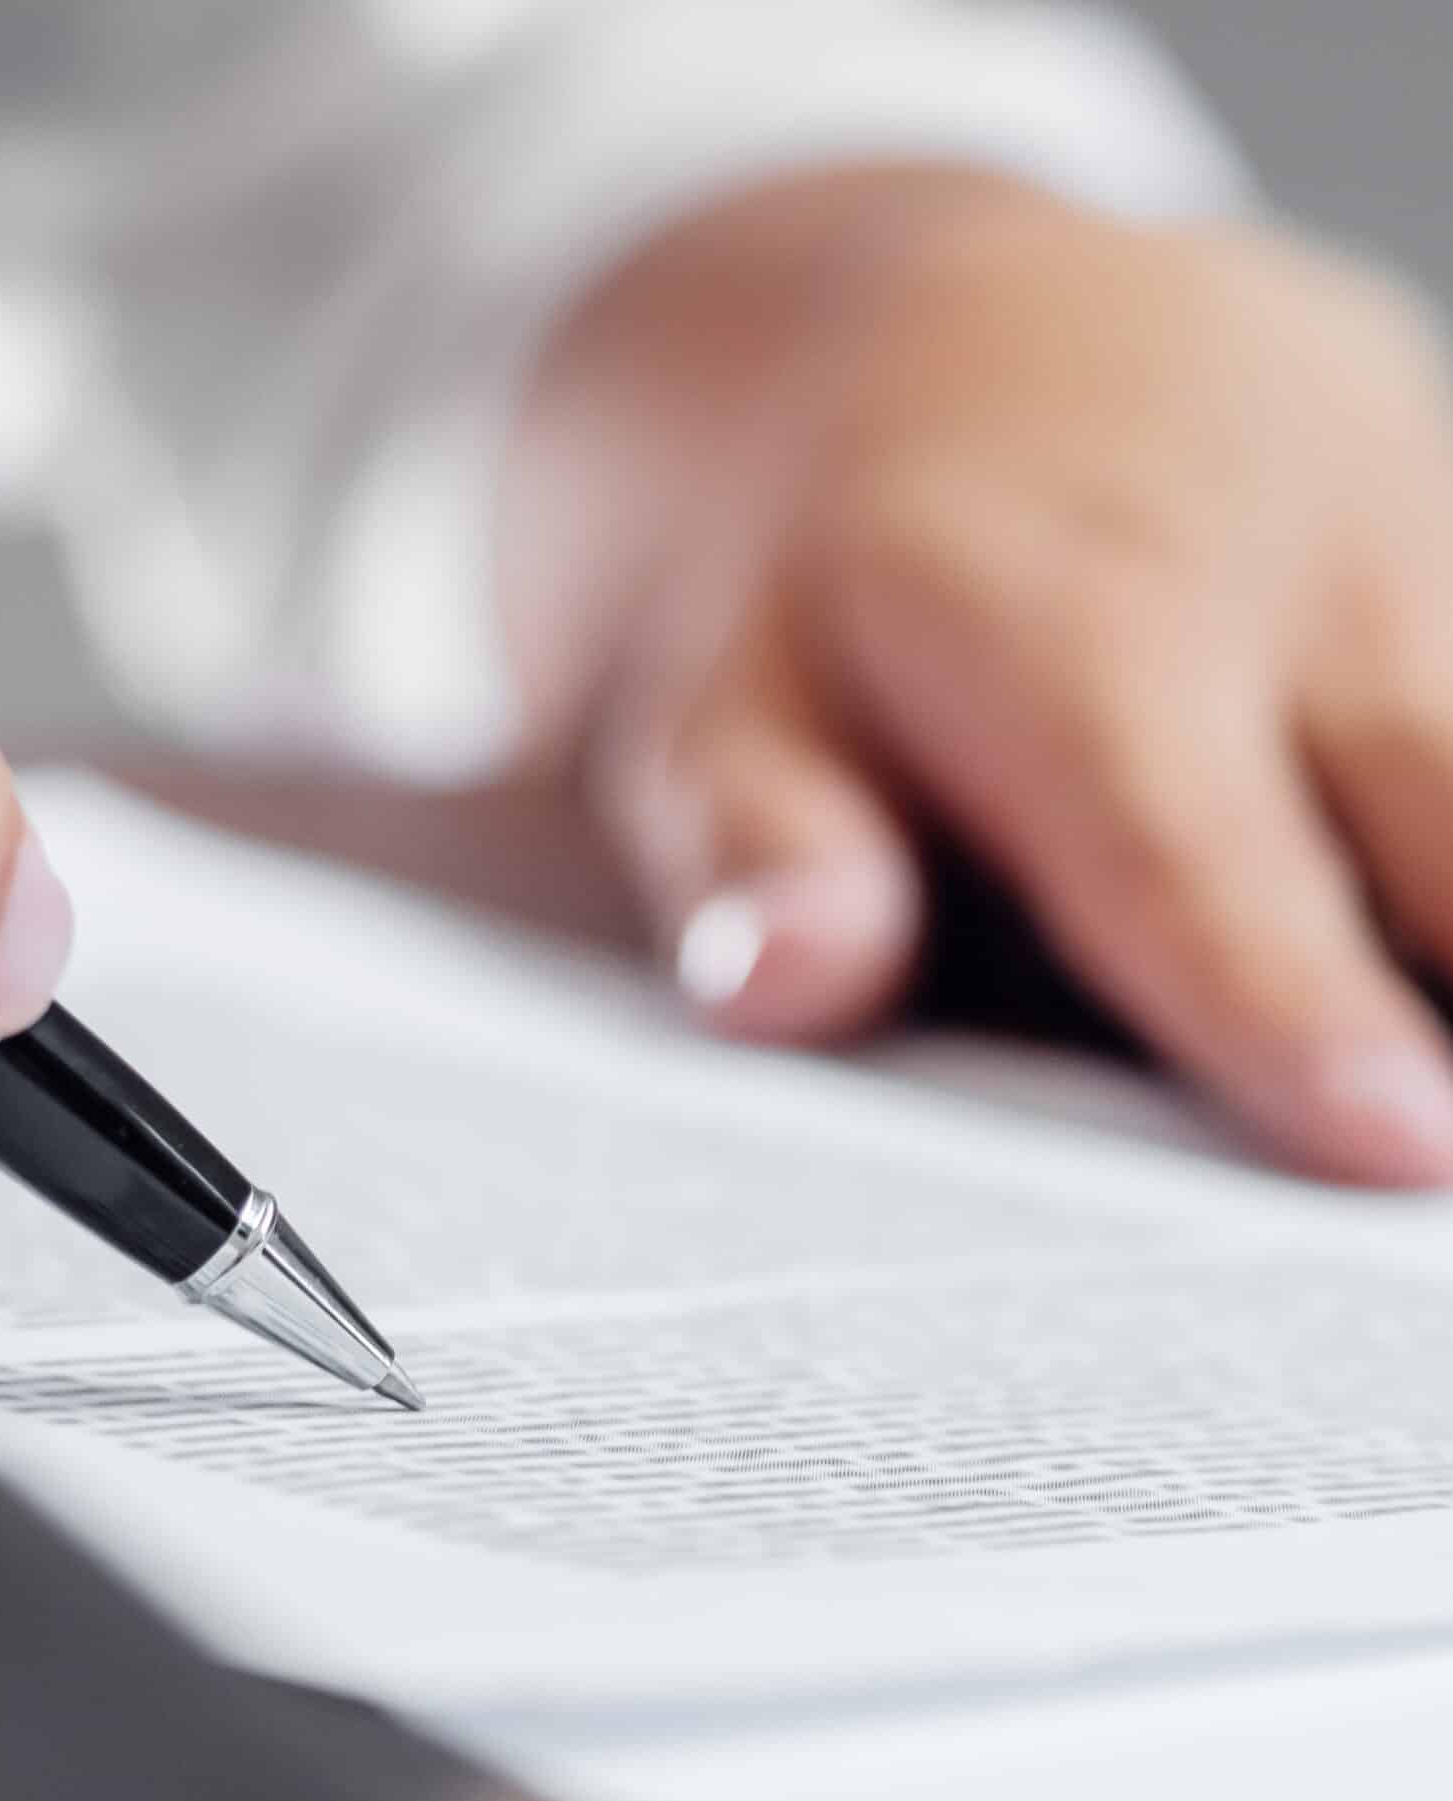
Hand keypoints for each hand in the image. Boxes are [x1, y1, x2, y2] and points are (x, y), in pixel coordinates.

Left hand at [502, 166, 1452, 1185]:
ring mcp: (1423, 523)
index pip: (1187, 855)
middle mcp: (1289, 558)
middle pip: (1445, 803)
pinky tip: (1418, 930)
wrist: (942, 329)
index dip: (1292, 1013)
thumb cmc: (824, 583)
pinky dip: (1452, 824)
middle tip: (1440, 1169)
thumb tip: (781, 981)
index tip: (1400, 1150)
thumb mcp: (722, 710)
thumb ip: (760, 851)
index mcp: (1071, 622)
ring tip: (1438, 1104)